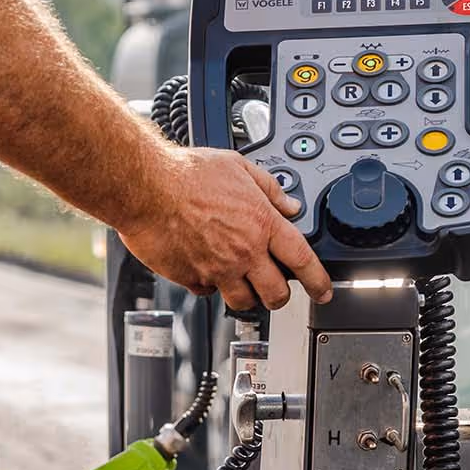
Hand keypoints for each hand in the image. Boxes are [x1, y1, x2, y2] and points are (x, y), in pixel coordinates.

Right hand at [119, 148, 332, 309]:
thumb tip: (289, 205)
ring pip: (245, 302)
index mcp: (261, 223)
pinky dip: (211, 285)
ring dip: (247, 295)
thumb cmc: (185, 173)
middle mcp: (243, 251)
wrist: (145, 188)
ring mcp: (218, 269)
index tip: (323, 290)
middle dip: (280, 295)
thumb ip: (268, 188)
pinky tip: (206, 267)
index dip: (318, 280)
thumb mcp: (237, 167)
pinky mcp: (192, 278)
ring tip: (240, 278)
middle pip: (276, 294)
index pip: (302, 260)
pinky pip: (209, 292)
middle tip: (275, 287)